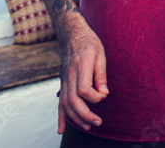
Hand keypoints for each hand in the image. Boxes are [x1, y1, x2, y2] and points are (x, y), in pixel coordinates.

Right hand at [57, 18, 108, 132]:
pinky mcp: (62, 83)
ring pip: (66, 104)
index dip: (95, 97)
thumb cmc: (89, 42)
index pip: (84, 89)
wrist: (72, 34)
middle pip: (73, 101)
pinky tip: (61, 129)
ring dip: (76, 118)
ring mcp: (64, 79)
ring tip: (88, 126)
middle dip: (85, 115)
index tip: (104, 95)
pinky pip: (59, 102)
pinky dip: (61, 117)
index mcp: (81, 66)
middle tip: (98, 122)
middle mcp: (69, 74)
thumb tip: (105, 93)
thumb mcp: (100, 54)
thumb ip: (101, 74)